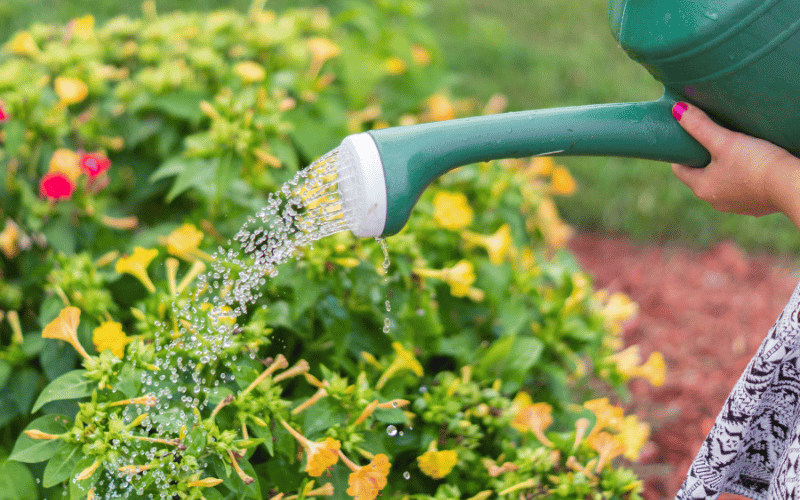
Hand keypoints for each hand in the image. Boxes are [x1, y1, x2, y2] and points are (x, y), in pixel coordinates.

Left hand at [670, 102, 799, 218]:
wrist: (792, 185)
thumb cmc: (755, 163)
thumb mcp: (725, 141)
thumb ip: (700, 126)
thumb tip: (677, 109)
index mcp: (702, 188)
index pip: (680, 169)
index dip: (682, 153)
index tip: (689, 139)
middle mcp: (715, 202)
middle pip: (701, 176)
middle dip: (703, 159)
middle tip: (711, 139)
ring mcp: (735, 206)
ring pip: (722, 182)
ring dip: (723, 168)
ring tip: (733, 150)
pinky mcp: (755, 206)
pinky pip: (742, 189)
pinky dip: (742, 177)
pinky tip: (752, 165)